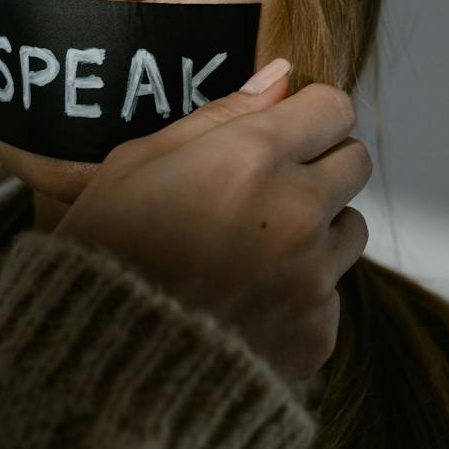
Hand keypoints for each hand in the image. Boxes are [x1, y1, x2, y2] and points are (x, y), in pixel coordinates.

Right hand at [52, 58, 370, 382]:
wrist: (93, 371)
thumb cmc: (99, 256)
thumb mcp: (135, 164)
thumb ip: (219, 116)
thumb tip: (283, 76)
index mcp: (252, 157)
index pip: (334, 107)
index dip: (308, 116)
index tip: (284, 132)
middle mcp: (295, 213)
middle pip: (356, 163)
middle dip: (320, 167)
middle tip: (267, 191)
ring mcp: (312, 279)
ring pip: (351, 231)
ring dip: (316, 233)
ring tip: (250, 255)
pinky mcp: (315, 336)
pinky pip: (330, 299)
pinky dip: (299, 301)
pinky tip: (244, 308)